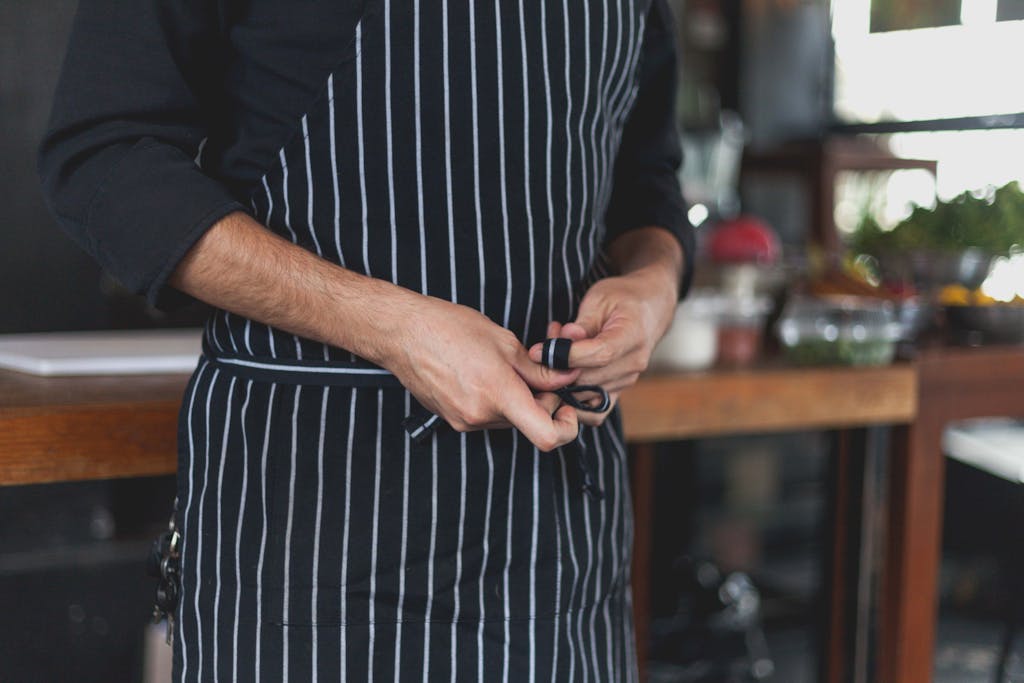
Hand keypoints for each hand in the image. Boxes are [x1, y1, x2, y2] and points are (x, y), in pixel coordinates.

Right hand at [383, 294, 581, 450]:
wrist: (403, 333)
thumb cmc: (448, 328)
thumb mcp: (504, 341)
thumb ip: (539, 369)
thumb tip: (566, 379)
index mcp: (498, 394)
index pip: (547, 436)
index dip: (566, 427)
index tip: (566, 407)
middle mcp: (480, 415)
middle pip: (529, 423)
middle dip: (541, 400)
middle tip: (538, 370)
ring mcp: (464, 421)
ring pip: (509, 419)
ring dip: (517, 399)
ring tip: (505, 367)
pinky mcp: (452, 419)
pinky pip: (487, 416)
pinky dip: (496, 400)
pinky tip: (485, 374)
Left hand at [529, 266, 677, 425]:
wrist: (649, 308)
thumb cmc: (622, 298)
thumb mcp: (600, 298)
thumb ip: (583, 322)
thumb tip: (566, 340)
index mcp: (633, 334)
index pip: (599, 354)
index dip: (566, 355)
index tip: (540, 350)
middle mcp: (634, 362)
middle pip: (588, 379)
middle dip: (557, 367)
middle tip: (543, 347)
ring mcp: (628, 380)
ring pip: (586, 396)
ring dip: (561, 381)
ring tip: (555, 355)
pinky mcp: (619, 390)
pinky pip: (594, 410)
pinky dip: (572, 400)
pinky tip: (561, 378)